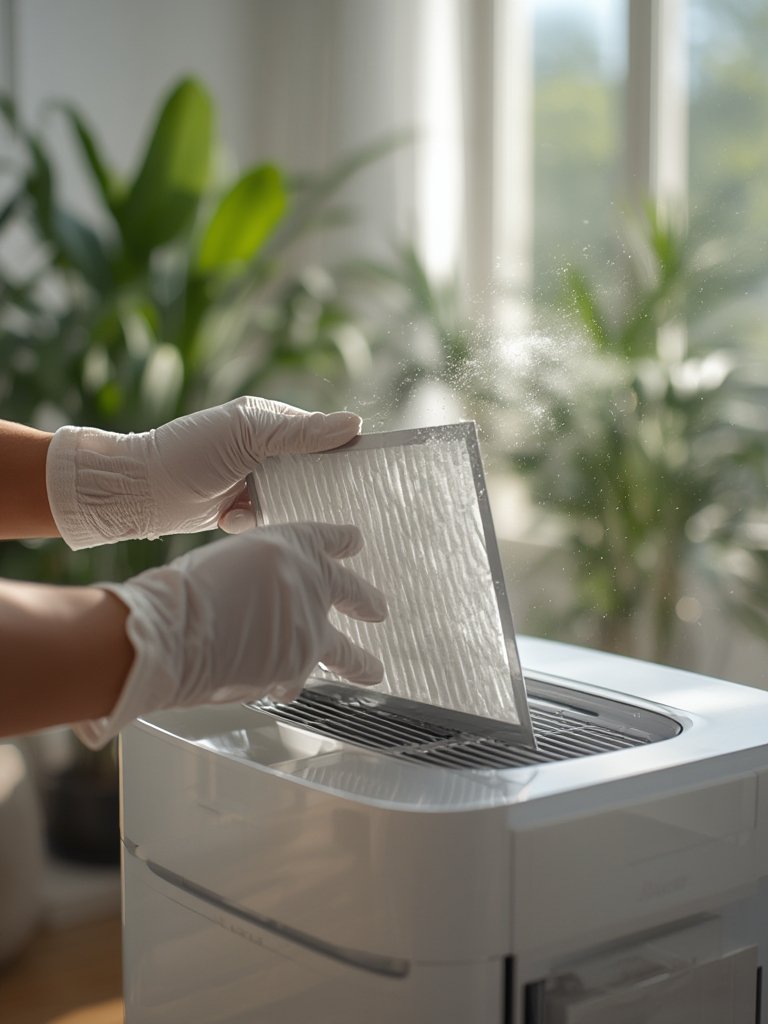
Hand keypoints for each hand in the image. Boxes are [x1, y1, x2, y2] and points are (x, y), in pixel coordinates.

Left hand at [46, 397, 360, 548]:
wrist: (139, 492)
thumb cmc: (190, 452)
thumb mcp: (249, 435)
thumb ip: (302, 433)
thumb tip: (356, 424)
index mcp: (269, 421)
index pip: (322, 434)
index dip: (343, 451)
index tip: (363, 474)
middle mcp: (264, 449)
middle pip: (312, 470)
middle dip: (314, 488)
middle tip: (320, 503)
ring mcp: (252, 480)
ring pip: (292, 500)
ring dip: (278, 508)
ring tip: (256, 507)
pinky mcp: (239, 509)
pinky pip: (267, 520)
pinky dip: (250, 522)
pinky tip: (227, 519)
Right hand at [76, 522, 386, 747]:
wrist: (172, 634)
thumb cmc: (183, 593)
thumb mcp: (228, 561)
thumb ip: (260, 576)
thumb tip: (269, 599)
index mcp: (290, 546)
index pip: (329, 538)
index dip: (343, 540)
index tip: (356, 541)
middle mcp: (309, 583)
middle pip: (351, 591)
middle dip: (366, 601)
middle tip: (379, 609)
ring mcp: (308, 628)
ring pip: (343, 650)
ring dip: (359, 662)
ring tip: (372, 670)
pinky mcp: (297, 668)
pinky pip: (297, 678)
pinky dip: (286, 682)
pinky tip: (280, 686)